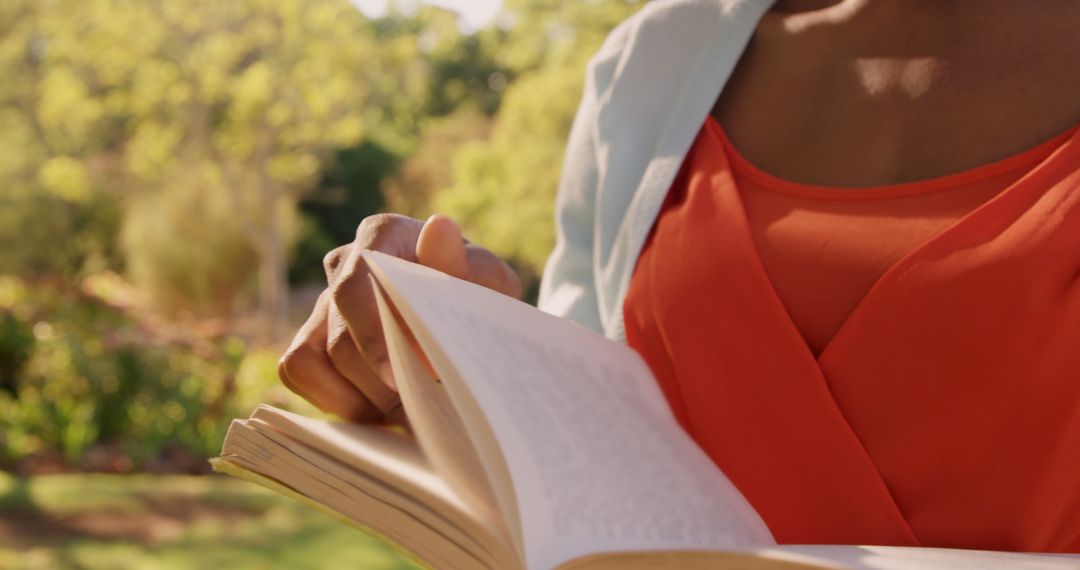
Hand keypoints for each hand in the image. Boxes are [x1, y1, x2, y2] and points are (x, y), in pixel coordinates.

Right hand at [277, 213, 521, 423]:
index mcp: (384, 236)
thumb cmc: (475, 296)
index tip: (404, 374)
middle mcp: (343, 262)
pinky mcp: (308, 339)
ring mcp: (321, 302)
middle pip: (340, 336)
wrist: (463, 320)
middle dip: (380, 380)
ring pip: (320, 359)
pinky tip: (379, 409)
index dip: (373, 335)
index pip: (355, 284)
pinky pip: (300, 373)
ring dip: (366, 396)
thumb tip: (440, 230)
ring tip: (410, 408)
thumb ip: (470, 264)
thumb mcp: (489, 282)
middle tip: (420, 407)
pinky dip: (338, 400)